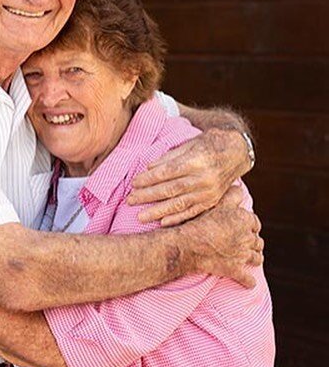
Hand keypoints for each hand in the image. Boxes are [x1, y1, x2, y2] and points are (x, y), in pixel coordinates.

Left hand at [128, 129, 248, 225]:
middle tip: (130, 200)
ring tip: (140, 216)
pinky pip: (193, 212)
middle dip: (148, 196)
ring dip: (158, 211)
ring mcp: (209, 192)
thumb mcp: (189, 143)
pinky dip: (177, 218)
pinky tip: (162, 223)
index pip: (168, 172)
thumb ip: (169, 157)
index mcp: (197, 161)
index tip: (134, 183)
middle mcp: (204, 178)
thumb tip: (148, 169)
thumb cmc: (208, 143)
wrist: (237, 151)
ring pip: (179, 204)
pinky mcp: (213, 201)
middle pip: (171, 189)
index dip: (149, 179)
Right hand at [182, 186, 262, 287]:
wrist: (188, 244)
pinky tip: (249, 283)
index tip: (246, 226)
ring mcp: (242, 255)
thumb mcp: (217, 202)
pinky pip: (247, 279)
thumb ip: (231, 195)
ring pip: (257, 258)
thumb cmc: (200, 221)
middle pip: (258, 241)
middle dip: (254, 242)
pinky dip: (248, 281)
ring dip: (255, 258)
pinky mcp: (235, 270)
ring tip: (251, 259)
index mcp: (246, 220)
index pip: (255, 223)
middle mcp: (247, 238)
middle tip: (247, 242)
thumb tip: (240, 187)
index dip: (251, 225)